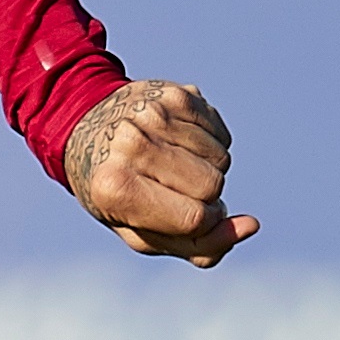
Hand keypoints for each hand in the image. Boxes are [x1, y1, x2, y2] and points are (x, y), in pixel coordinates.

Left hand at [60, 79, 258, 265]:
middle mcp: (131, 144)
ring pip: (222, 159)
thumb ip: (199, 245)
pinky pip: (222, 135)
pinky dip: (210, 146)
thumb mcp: (146, 234)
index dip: (204, 224)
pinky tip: (181, 145)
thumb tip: (251, 226)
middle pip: (212, 186)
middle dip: (204, 196)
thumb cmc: (118, 194)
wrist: (88, 131)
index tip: (186, 218)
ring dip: (208, 169)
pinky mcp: (175, 94)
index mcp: (115, 187)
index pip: (194, 217)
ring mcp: (153, 113)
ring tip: (174, 165)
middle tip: (173, 190)